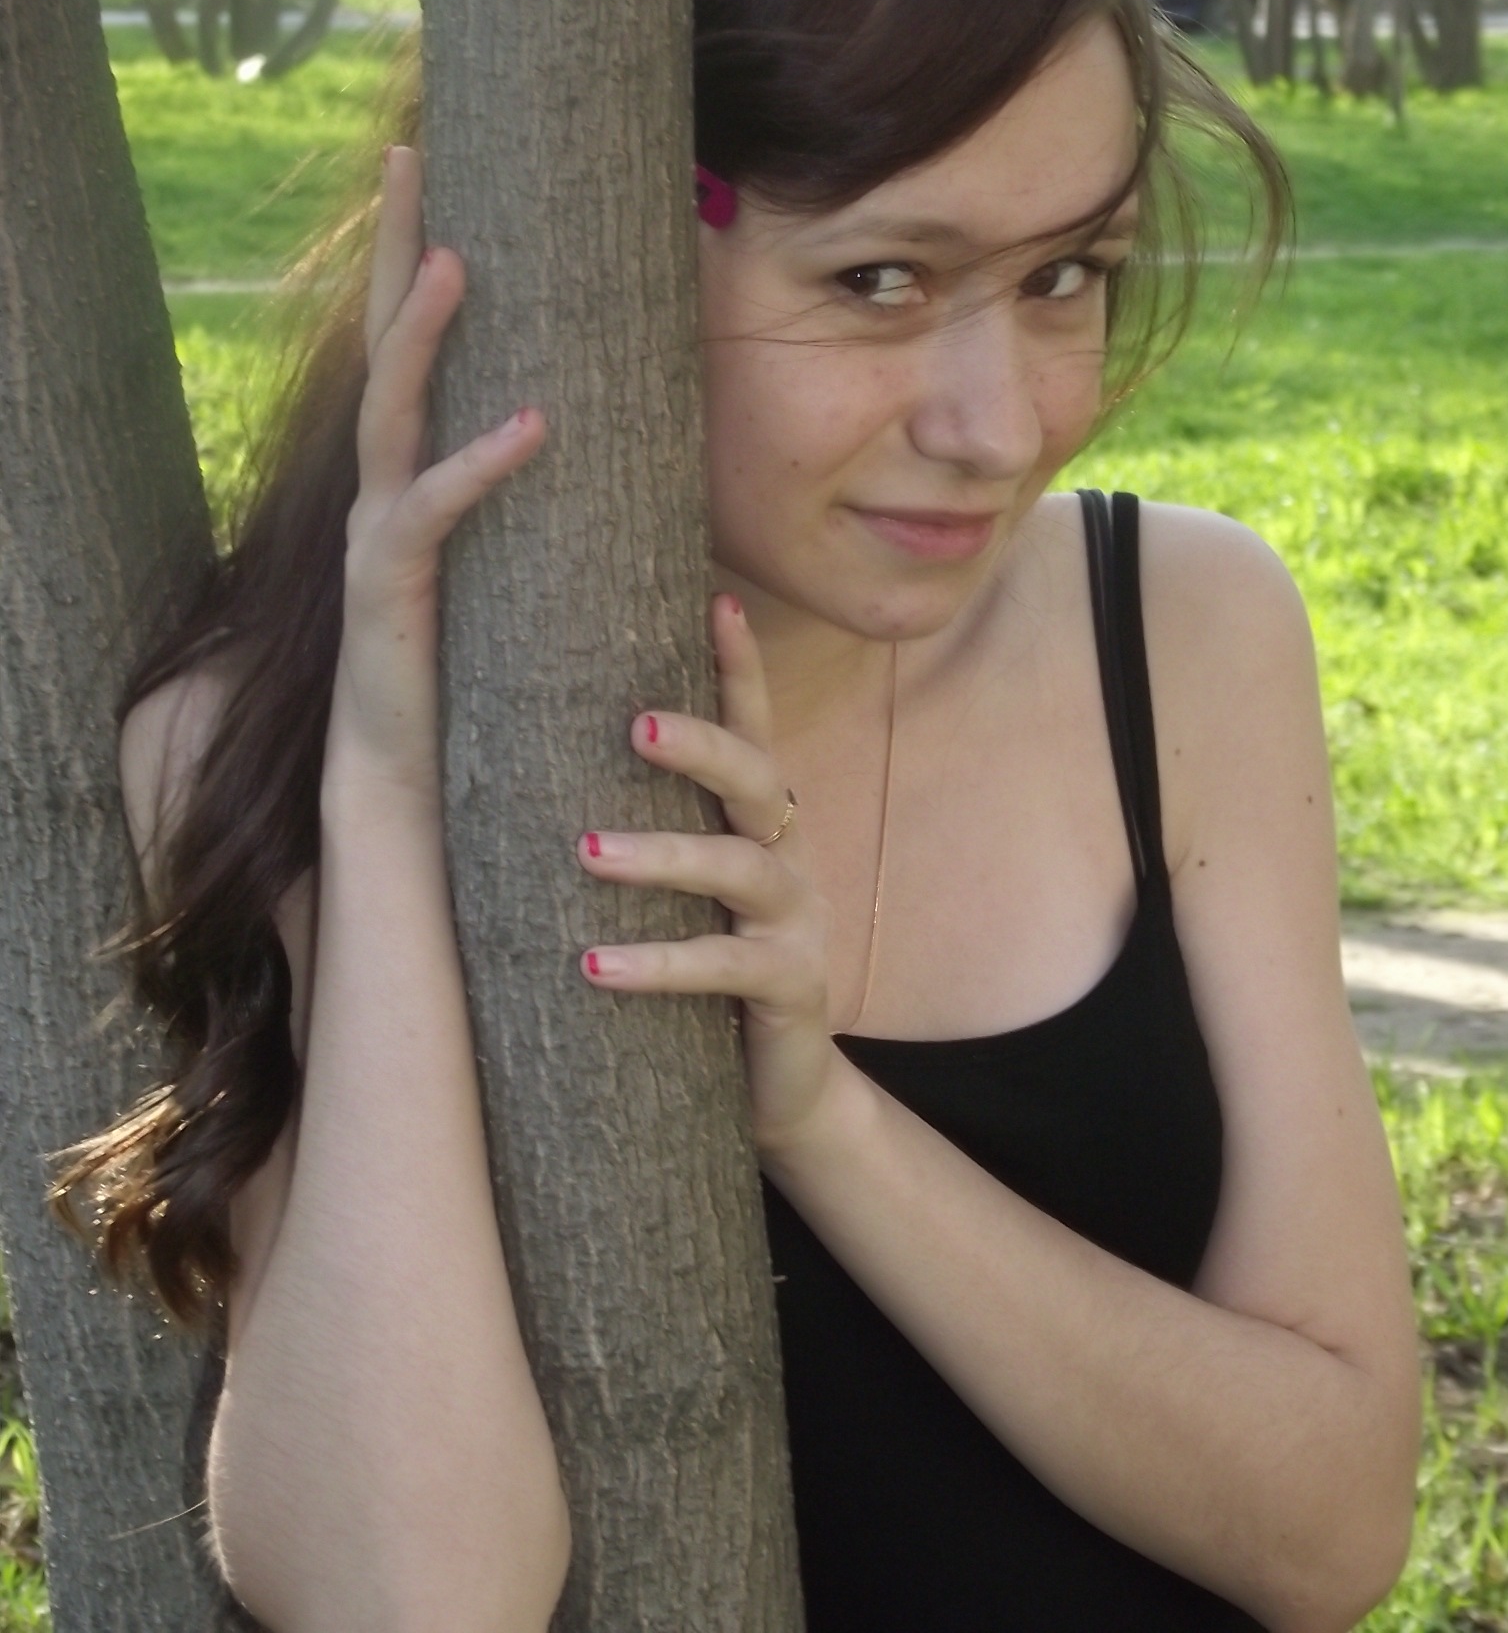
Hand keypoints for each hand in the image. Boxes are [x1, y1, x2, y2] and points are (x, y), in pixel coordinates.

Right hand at [325, 145, 546, 804]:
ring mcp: (377, 536)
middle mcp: (381, 489)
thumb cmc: (468, 668)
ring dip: (418, 334)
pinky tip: (530, 424)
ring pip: (389, 413)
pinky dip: (478, 467)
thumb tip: (614, 433)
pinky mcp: (390, 591)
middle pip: (380, 347)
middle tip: (409, 156)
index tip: (436, 172)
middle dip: (394, 250)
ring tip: (452, 261)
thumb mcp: (514, 565)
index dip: (414, 259)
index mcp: (411, 476)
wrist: (405, 774)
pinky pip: (431, 515)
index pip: (410, 349)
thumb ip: (538, 502)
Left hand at [575, 592, 840, 1157]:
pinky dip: (660, 963)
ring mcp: (796, 920)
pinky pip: (726, 967)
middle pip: (755, 774)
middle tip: (632, 723)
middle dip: (698, 742)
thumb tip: (530, 762)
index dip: (739, 665)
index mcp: (759, 821)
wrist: (779, 1089)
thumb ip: (640, 827)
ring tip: (588, 852)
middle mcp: (786, 855)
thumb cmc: (708, 974)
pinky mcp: (792, 987)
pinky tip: (594, 966)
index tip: (716, 599)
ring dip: (663, 854)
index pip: (752, 726)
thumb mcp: (681, 891)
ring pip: (738, 866)